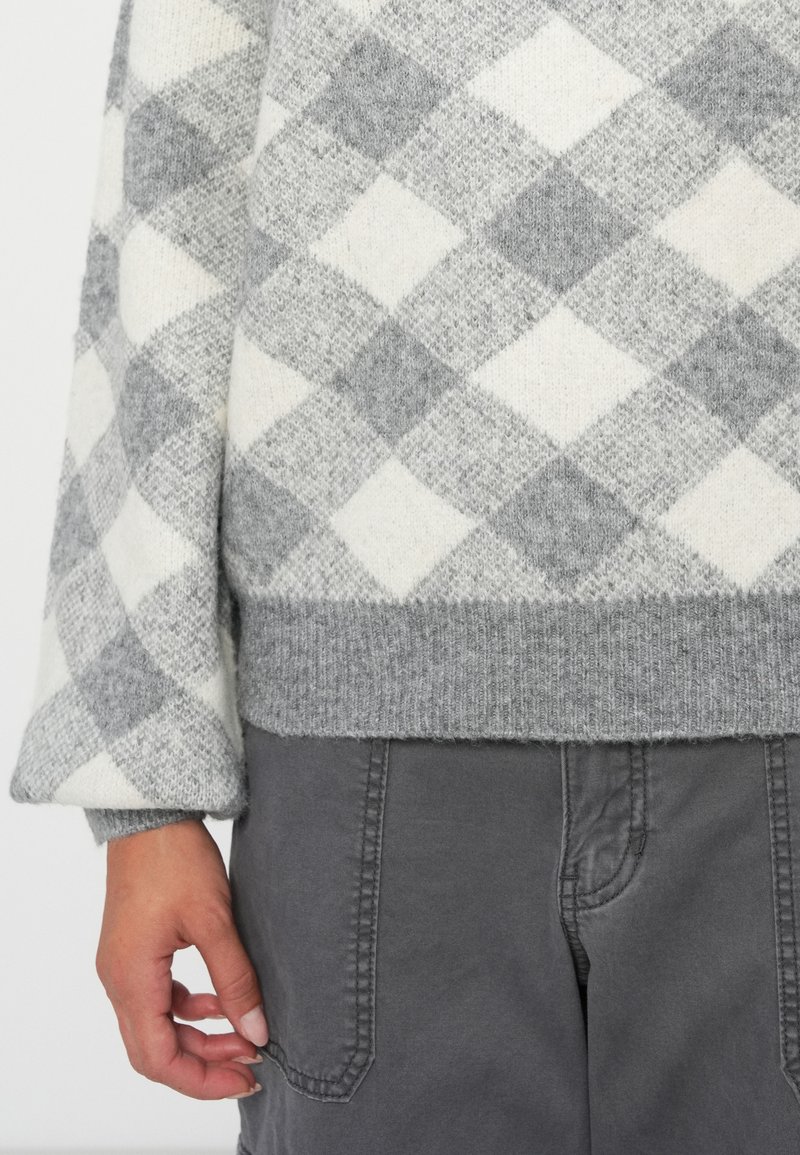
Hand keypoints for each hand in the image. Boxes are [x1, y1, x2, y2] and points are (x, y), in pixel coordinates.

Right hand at [95, 817, 267, 1099]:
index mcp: (131, 978)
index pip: (158, 1059)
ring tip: (246, 1033)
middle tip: (252, 1061)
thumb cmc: (174, 857)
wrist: (151, 812)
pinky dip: (189, 1008)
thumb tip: (256, 1031)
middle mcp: (118, 979)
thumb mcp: (214, 919)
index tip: (246, 1076)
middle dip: (204, 1063)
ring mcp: (123, 965)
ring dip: (199, 1036)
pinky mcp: (134, 949)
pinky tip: (221, 1000)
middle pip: (154, 1050)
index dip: (202, 1079)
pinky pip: (158, 998)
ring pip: (156, 1026)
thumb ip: (235, 979)